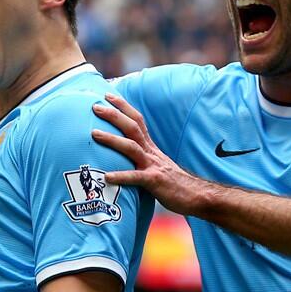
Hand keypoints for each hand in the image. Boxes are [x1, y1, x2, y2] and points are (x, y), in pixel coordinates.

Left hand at [89, 93, 210, 214]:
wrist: (195, 195)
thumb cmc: (174, 183)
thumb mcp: (157, 165)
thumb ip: (142, 158)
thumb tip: (125, 155)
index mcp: (151, 148)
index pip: (138, 120)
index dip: (124, 107)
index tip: (108, 95)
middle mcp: (151, 152)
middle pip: (132, 127)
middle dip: (114, 115)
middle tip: (95, 107)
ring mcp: (153, 166)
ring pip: (131, 147)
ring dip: (112, 139)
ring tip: (94, 133)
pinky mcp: (154, 182)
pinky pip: (135, 178)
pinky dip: (121, 176)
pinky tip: (106, 177)